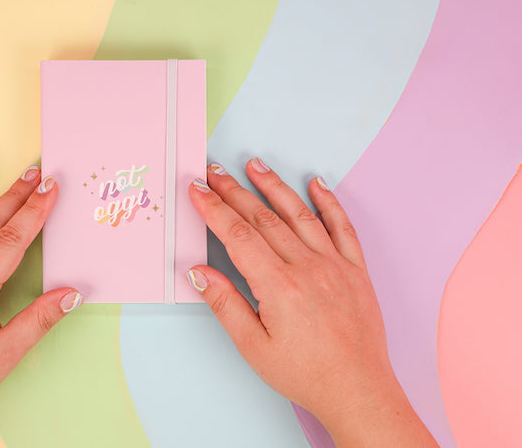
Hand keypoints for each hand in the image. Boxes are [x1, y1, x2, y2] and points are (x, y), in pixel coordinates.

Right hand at [187, 159, 436, 447]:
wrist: (358, 391)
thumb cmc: (305, 374)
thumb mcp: (253, 347)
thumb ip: (225, 304)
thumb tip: (199, 273)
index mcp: (278, 285)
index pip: (237, 235)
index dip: (214, 209)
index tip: (198, 189)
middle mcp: (307, 267)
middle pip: (263, 218)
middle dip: (235, 191)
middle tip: (215, 171)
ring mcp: (335, 265)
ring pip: (299, 214)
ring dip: (274, 187)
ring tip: (255, 165)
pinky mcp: (356, 270)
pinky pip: (343, 227)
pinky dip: (329, 203)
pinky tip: (317, 184)